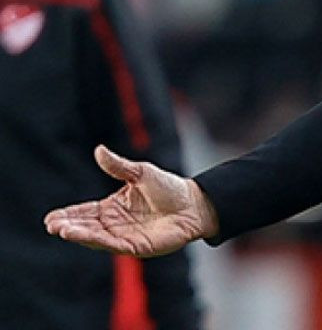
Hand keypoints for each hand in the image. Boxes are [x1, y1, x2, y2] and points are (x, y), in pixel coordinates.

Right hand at [44, 145, 218, 257]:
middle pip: (87, 227)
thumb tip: (99, 150)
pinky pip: (113, 245)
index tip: (50, 218)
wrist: (195, 203)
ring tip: (62, 230)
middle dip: (69, 227)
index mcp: (114, 208)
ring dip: (79, 234)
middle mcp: (116, 224)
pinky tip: (84, 236)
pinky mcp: (137, 247)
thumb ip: (119, 166)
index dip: (69, 215)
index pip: (85, 212)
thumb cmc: (169, 188)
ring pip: (96, 238)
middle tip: (52, 226)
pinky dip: (97, 241)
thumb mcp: (140, 173)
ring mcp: (125, 236)